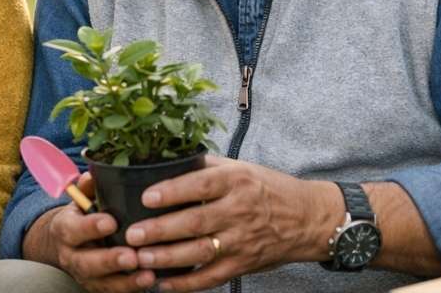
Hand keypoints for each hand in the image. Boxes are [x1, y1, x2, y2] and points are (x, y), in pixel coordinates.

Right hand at [25, 173, 156, 292]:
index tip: (111, 222)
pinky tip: (151, 281)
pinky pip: (113, 292)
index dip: (90, 227)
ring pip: (102, 283)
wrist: (66, 245)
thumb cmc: (82, 216)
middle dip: (110, 260)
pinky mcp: (98, 288)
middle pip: (86, 263)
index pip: (72, 229)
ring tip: (148, 275)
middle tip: (131, 256)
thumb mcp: (81, 199)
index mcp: (65, 229)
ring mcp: (84, 276)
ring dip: (126, 281)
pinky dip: (131, 288)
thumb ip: (88, 187)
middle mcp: (71, 256)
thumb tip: (93, 174)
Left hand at [123, 157, 340, 292]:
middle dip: (160, 230)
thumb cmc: (269, 189)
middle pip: (195, 222)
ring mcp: (241, 241)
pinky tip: (163, 284)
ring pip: (200, 252)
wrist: (308, 218)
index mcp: (236, 182)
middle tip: (133, 235)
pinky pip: (211, 278)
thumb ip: (207, 166)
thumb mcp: (242, 168)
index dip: (173, 191)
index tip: (147, 196)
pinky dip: (187, 284)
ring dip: (168, 258)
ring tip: (141, 259)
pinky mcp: (243, 264)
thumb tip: (168, 160)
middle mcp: (239, 211)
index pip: (201, 185)